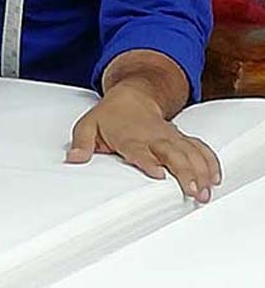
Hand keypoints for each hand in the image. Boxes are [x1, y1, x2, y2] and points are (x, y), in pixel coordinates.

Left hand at [66, 82, 221, 202]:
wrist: (132, 95)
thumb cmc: (109, 116)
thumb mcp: (87, 126)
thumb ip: (81, 143)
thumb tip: (73, 158)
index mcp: (129, 137)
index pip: (139, 150)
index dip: (149, 162)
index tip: (159, 175)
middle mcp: (153, 137)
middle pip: (172, 154)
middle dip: (185, 172)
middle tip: (192, 191)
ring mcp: (169, 137)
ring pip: (189, 153)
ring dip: (200, 171)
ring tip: (205, 192)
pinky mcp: (180, 138)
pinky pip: (199, 148)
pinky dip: (209, 161)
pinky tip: (215, 177)